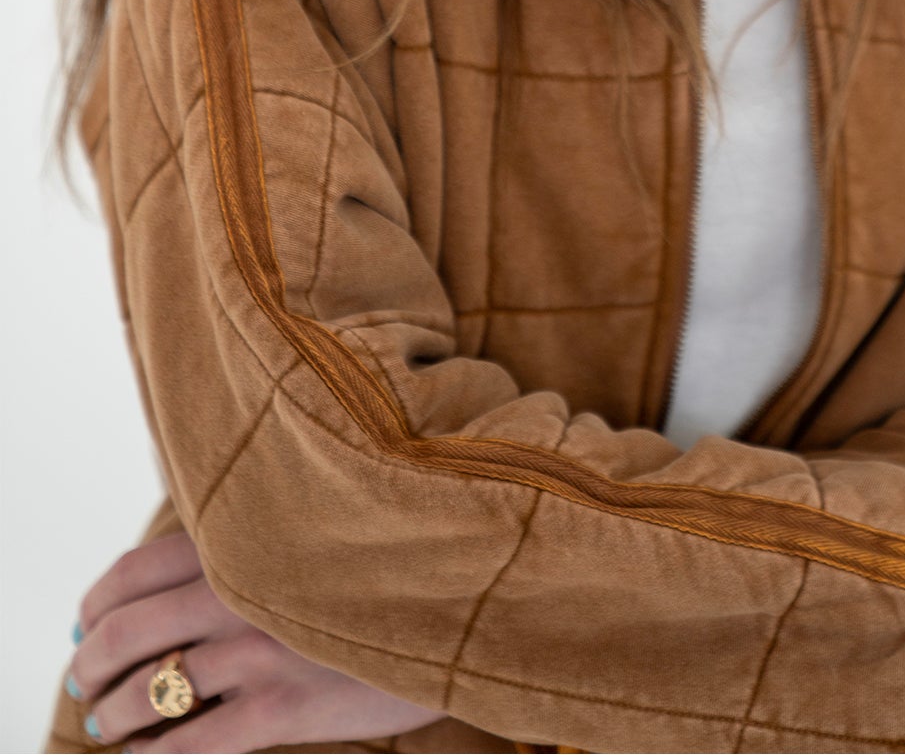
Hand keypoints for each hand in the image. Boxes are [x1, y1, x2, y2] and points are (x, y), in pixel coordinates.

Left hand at [68, 529, 446, 750]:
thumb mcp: (313, 529)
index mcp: (242, 536)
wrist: (459, 596)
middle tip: (87, 681)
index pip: (134, 569)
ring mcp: (258, 648)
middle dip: (94, 663)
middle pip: (126, 631)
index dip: (98, 602)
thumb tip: (177, 581)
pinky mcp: (282, 706)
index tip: (89, 622)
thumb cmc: (387, 559)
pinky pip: (191, 745)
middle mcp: (238, 587)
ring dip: (114, 713)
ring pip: (150, 692)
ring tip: (108, 722)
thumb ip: (250, 544)